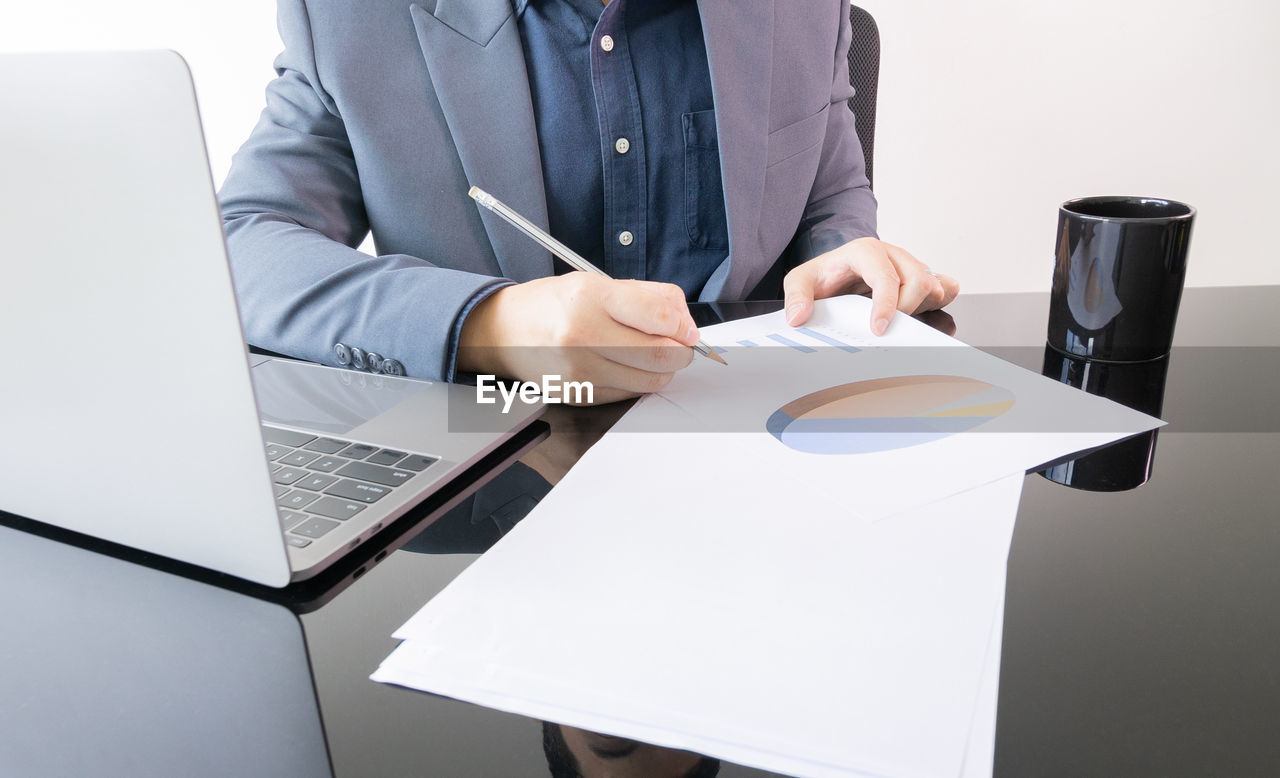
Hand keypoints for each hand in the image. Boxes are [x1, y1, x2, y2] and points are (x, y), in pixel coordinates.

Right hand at [458, 273, 698, 403]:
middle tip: (680, 345)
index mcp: (591, 298)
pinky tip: (624, 365)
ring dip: (663, 370)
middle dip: (682, 352)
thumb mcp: (596, 282)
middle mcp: (583, 335)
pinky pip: (629, 393)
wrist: (504, 333)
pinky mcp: (580, 394)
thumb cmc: (553, 305)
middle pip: (662, 355)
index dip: (684, 326)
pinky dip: (637, 381)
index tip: (687, 328)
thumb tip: (686, 323)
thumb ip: (647, 297)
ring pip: (650, 381)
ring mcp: (581, 370)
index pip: (660, 317)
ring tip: (651, 354)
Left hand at [782, 237, 958, 333]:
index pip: (886, 276)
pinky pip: (943, 286)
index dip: (886, 305)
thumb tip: (799, 317)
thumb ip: (796, 297)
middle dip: (906, 310)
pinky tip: (920, 312)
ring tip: (897, 320)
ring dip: (921, 308)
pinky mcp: (919, 276)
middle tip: (886, 328)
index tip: (878, 329)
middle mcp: (892, 254)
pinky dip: (938, 301)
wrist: (835, 271)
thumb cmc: (822, 276)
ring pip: (934, 284)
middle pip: (919, 280)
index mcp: (864, 251)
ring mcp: (908, 264)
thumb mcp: (800, 281)